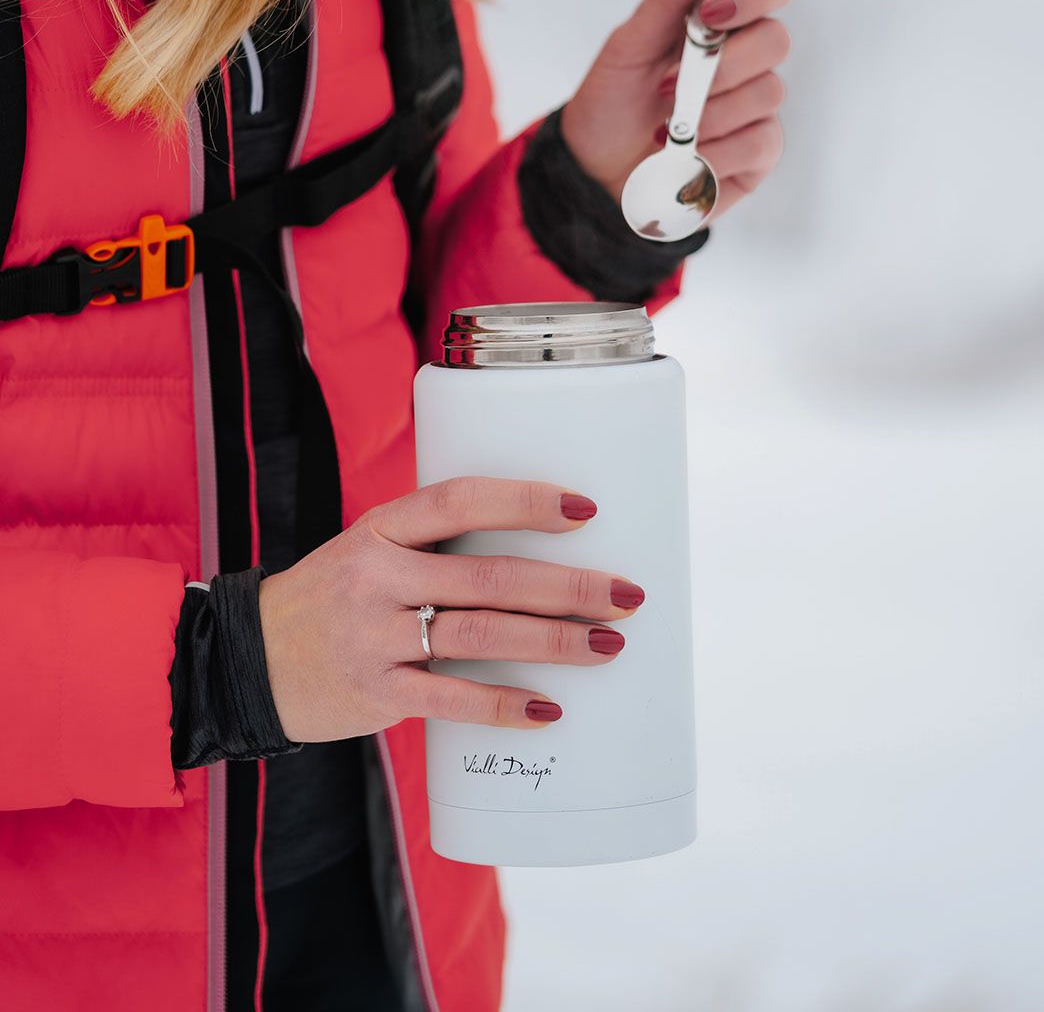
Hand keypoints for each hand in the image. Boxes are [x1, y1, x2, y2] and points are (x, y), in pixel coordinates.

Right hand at [258, 478, 640, 741]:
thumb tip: (540, 552)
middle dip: (567, 586)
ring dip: (554, 642)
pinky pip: (451, 699)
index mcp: (381, 527)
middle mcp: (377, 575)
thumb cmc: (335, 596)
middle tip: (626, 595)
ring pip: (481, 635)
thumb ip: (436, 545)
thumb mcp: (371, 548)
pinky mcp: (374, 693)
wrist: (249, 661)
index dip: (525, 502)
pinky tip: (549, 710)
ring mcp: (373, 636)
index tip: (585, 510)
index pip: (461, 501)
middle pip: (489, 577)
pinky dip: (505, 704)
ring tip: (608, 645)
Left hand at [560, 0, 795, 216]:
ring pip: (767, 94)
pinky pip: (761, 143)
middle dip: (721, 65)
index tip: (711, 12)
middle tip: (668, 87)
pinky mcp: (756, 155)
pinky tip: (685, 157)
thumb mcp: (628, 47)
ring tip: (665, 129)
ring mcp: (756, 109)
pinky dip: (718, 151)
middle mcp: (748, 61)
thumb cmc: (610, 104)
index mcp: (722, 22)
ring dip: (710, 113)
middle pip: (775, 40)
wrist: (595, 172)